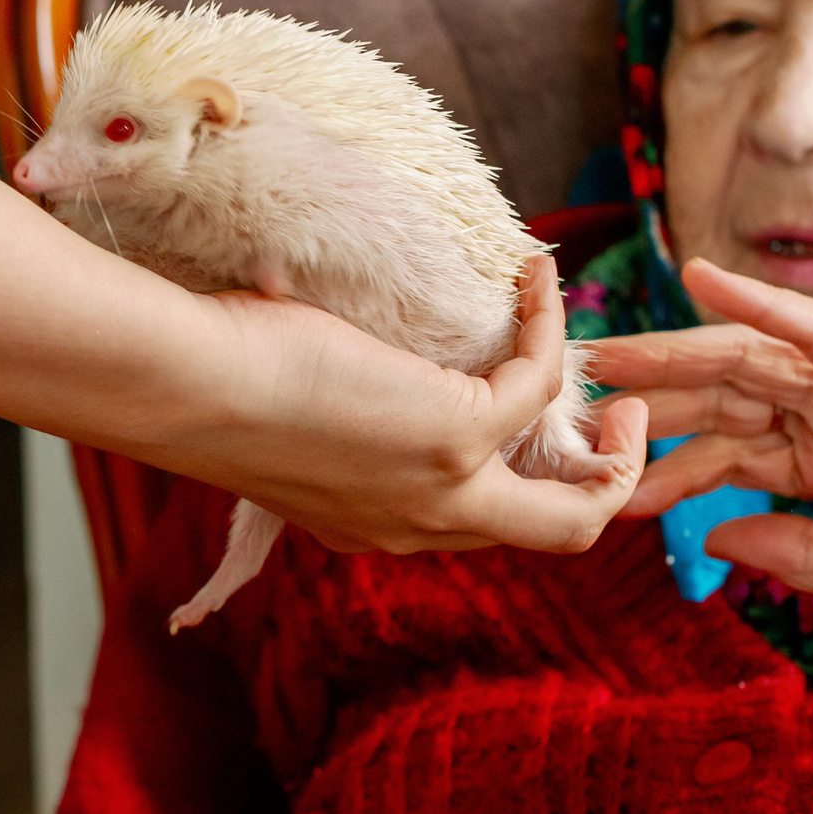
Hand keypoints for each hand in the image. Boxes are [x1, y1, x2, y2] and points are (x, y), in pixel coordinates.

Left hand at [170, 254, 647, 555]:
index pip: (477, 525)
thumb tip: (345, 337)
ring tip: (593, 348)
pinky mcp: (455, 436)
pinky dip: (546, 326)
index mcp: (374, 528)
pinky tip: (532, 277)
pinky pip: (539, 382)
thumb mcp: (294, 414)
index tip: (532, 415)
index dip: (522, 476)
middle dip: (604, 483)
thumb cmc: (218, 379)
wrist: (191, 384)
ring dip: (614, 433)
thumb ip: (345, 413)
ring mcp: (443, 491)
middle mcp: (415, 526)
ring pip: (576, 501)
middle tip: (622, 421)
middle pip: (553, 536)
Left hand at [591, 256, 812, 653]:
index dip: (657, 452)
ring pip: (754, 356)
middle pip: (722, 393)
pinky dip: (766, 305)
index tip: (587, 465)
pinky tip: (708, 282)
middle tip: (567, 391)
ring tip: (605, 342)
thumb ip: (790, 548)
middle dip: (645, 391)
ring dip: (676, 344)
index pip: (725, 447)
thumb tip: (712, 537)